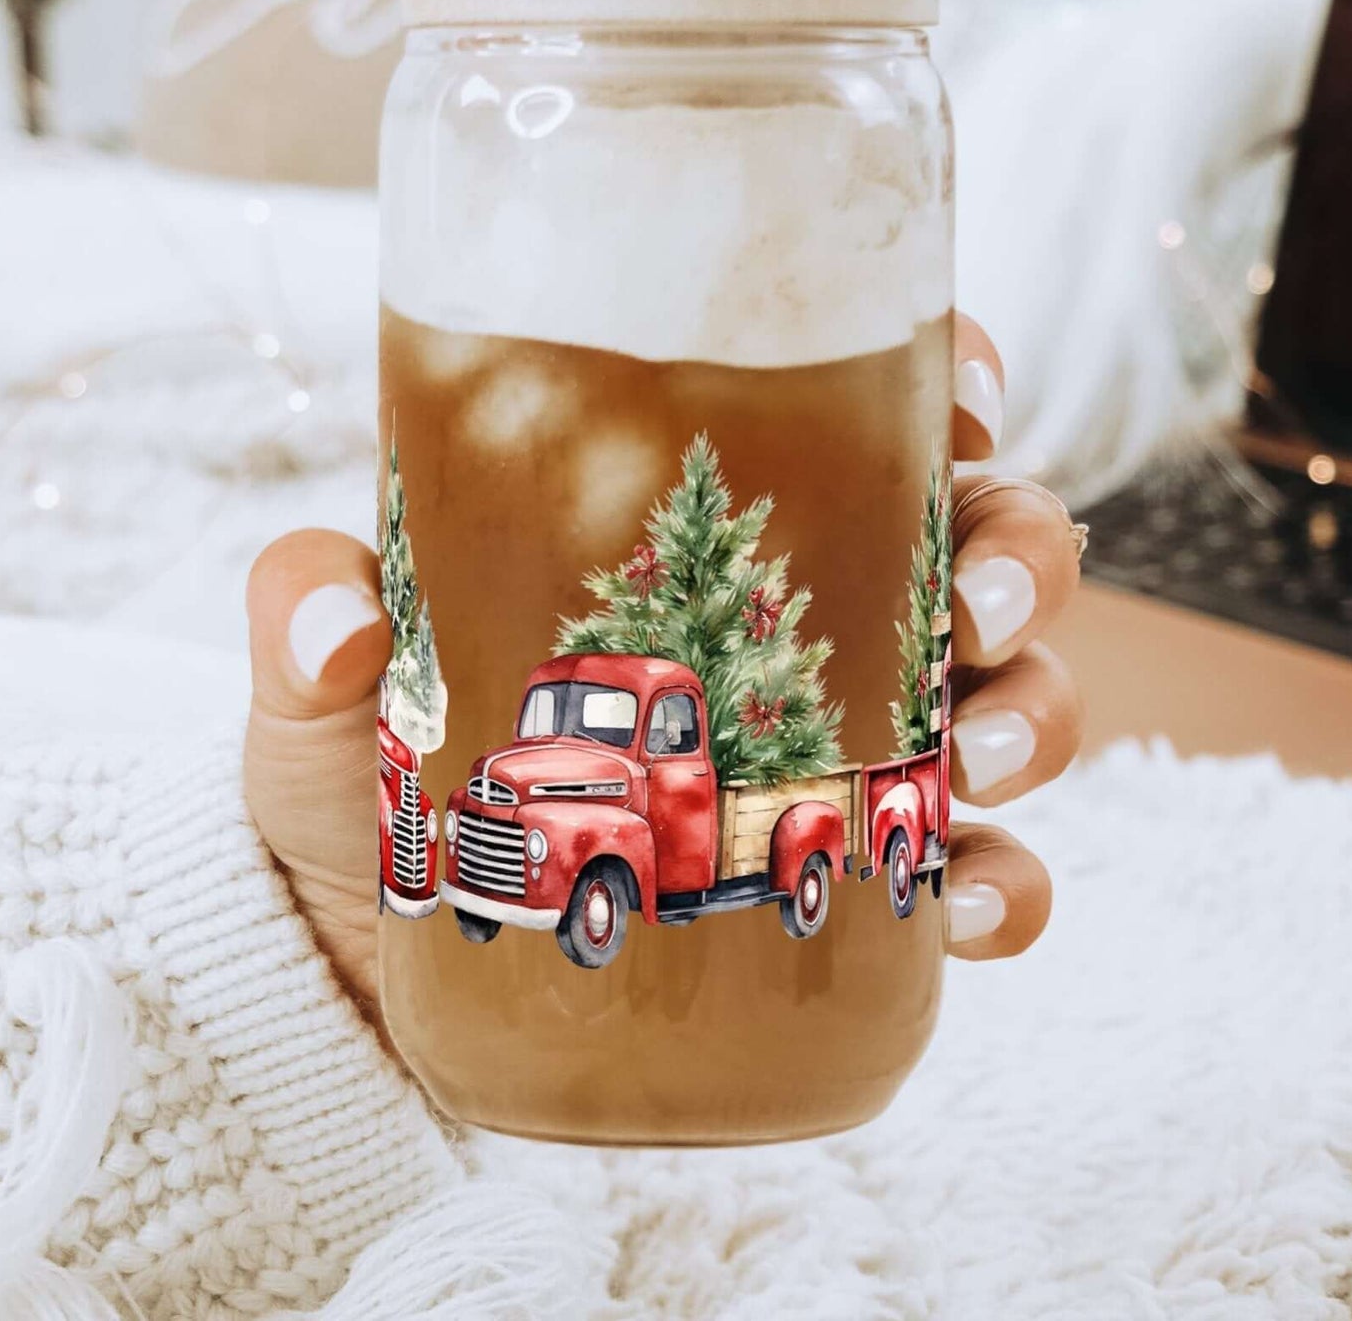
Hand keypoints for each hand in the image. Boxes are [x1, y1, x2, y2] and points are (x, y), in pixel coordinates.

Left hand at [242, 312, 1084, 1014]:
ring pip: (1011, 696)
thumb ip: (313, 614)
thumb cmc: (372, 782)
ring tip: (980, 752)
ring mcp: (841, 753)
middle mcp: (807, 622)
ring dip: (1038, 712)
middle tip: (977, 601)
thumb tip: (334, 622)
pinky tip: (975, 900)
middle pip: (977, 544)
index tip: (959, 399)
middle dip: (1019, 556)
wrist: (373, 970)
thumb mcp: (328, 685)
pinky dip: (1006, 887)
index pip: (866, 415)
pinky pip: (974, 875)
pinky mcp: (844, 884)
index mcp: (716, 528)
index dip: (950, 381)